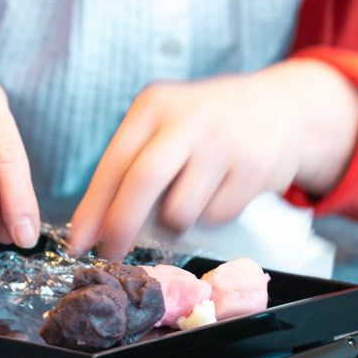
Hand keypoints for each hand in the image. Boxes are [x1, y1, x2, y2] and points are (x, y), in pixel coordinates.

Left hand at [67, 60, 357, 258]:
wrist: (279, 109)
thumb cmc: (205, 124)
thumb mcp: (165, 124)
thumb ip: (134, 165)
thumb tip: (97, 225)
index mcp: (154, 106)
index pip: (115, 161)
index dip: (93, 206)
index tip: (78, 240)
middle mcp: (186, 120)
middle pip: (142, 181)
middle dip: (121, 224)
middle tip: (110, 251)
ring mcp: (223, 143)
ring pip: (180, 210)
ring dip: (174, 221)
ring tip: (187, 196)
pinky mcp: (255, 168)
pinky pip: (216, 217)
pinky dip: (209, 216)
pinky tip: (220, 189)